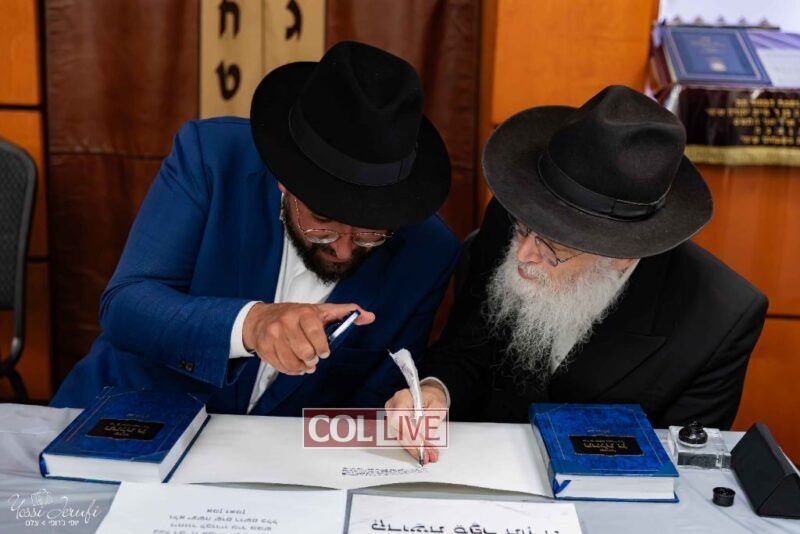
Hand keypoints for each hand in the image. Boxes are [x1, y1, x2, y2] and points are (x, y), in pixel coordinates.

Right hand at [242, 302, 374, 374]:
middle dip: (312, 359)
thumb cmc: (295, 315)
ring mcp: (273, 335)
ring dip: (302, 367)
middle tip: (313, 357)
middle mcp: (286, 322)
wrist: (261, 318)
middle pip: (305, 352)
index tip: (324, 352)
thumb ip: (345, 313)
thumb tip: (369, 316)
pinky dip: (290, 369)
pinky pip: (282, 367)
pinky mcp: (264, 348)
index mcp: (303, 312)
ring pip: (293, 362)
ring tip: (305, 361)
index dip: (322, 347)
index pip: (315, 332)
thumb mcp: (320, 310)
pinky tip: (294, 363)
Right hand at [384, 383, 447, 463]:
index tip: (421, 444)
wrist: (429, 396)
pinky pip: (403, 438)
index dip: (408, 433)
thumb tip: (426, 435)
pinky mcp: (395, 425)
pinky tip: (424, 451)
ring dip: (415, 448)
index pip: (399, 418)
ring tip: (429, 454)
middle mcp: (393, 406)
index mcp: (402, 397)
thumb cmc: (432, 397)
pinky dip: (414, 446)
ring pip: (400, 437)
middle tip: (427, 454)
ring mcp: (392, 416)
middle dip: (413, 445)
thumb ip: (433, 418)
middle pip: (398, 430)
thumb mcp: (438, 405)